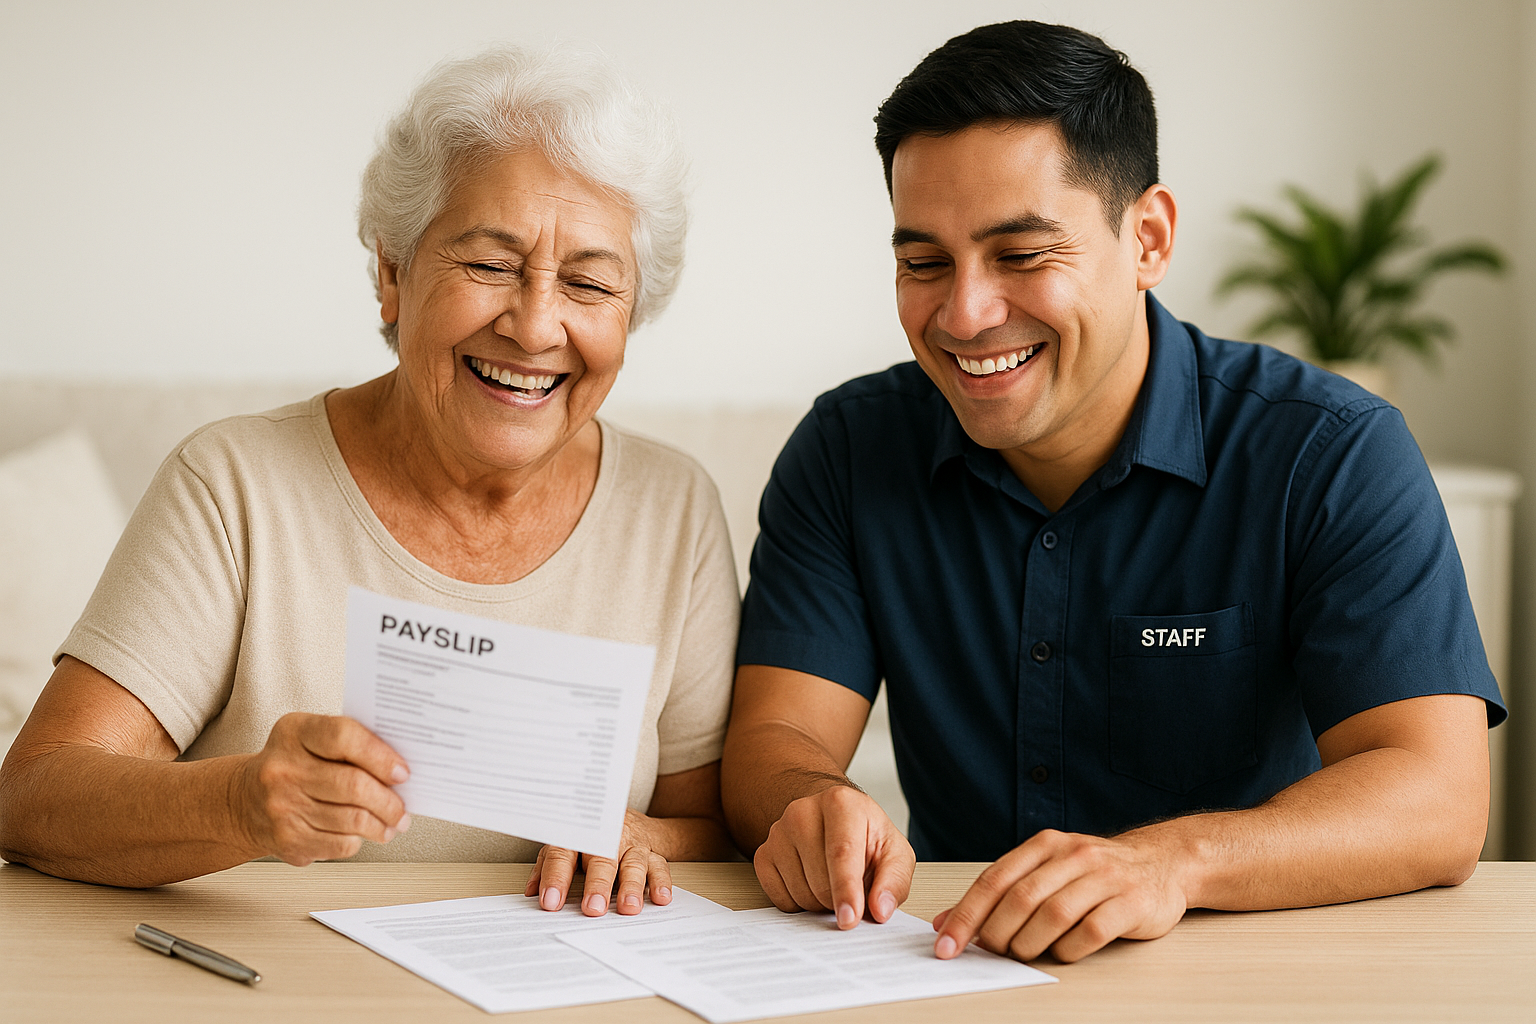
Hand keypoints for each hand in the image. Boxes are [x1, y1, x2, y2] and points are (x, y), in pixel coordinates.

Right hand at [232, 713, 410, 865]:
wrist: (243, 800)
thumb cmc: (293, 765)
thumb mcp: (311, 738)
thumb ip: (351, 744)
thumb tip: (400, 769)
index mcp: (294, 732)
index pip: (344, 737)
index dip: (380, 756)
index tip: (402, 772)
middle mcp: (283, 769)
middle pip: (353, 785)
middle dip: (389, 801)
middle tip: (402, 809)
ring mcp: (282, 807)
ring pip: (352, 820)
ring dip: (382, 825)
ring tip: (393, 823)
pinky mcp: (287, 840)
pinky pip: (341, 844)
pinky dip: (361, 840)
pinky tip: (366, 834)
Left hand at [526, 809, 672, 915]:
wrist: (629, 818)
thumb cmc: (592, 837)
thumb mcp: (566, 845)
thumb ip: (548, 866)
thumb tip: (531, 892)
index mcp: (580, 835)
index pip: (564, 855)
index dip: (556, 878)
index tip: (550, 902)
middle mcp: (608, 837)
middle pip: (603, 858)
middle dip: (598, 884)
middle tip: (593, 908)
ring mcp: (632, 844)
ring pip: (634, 863)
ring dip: (632, 886)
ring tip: (628, 907)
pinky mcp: (653, 852)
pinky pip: (660, 866)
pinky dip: (661, 882)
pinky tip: (660, 898)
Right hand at [754, 784, 913, 928]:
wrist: (834, 822)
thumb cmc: (866, 837)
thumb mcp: (894, 854)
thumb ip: (893, 882)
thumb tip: (880, 909)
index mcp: (840, 803)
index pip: (841, 853)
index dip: (846, 891)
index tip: (850, 919)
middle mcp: (803, 812)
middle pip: (820, 880)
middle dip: (839, 900)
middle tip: (854, 891)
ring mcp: (778, 832)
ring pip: (799, 892)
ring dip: (820, 903)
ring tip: (833, 882)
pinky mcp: (763, 854)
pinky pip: (779, 898)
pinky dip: (799, 904)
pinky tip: (812, 884)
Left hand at [932, 829, 1188, 962]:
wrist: (1162, 863)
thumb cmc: (1095, 872)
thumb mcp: (1047, 869)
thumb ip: (1001, 891)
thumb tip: (947, 922)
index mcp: (1045, 844)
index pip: (994, 880)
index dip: (966, 915)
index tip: (946, 945)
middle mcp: (1073, 855)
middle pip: (1021, 898)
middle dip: (996, 933)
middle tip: (992, 952)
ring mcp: (1104, 877)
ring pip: (1053, 915)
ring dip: (1030, 943)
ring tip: (1024, 954)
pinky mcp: (1131, 903)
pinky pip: (1091, 932)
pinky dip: (1068, 949)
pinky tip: (1063, 952)